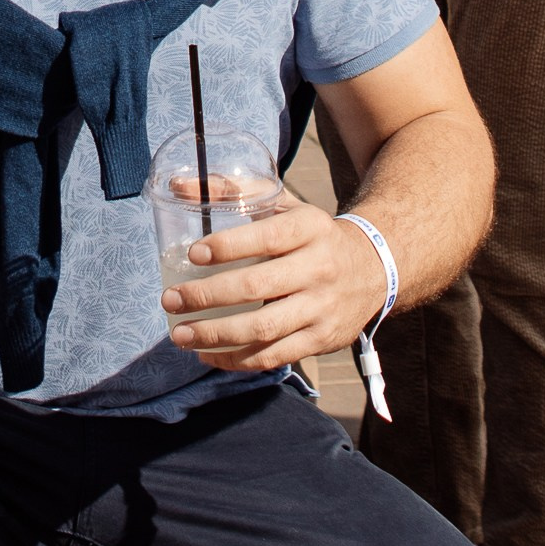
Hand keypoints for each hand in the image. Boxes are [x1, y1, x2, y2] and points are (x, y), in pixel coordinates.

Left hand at [161, 197, 387, 374]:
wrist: (374, 269)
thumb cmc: (312, 235)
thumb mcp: (286, 205)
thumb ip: (235, 192)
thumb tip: (178, 186)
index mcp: (310, 229)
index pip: (268, 238)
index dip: (229, 246)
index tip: (193, 253)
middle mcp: (318, 269)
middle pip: (257, 287)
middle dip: (207, 296)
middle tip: (170, 299)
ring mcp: (321, 309)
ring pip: (263, 329)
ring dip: (215, 335)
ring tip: (180, 334)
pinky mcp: (320, 340)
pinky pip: (274, 356)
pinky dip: (237, 359)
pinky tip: (208, 354)